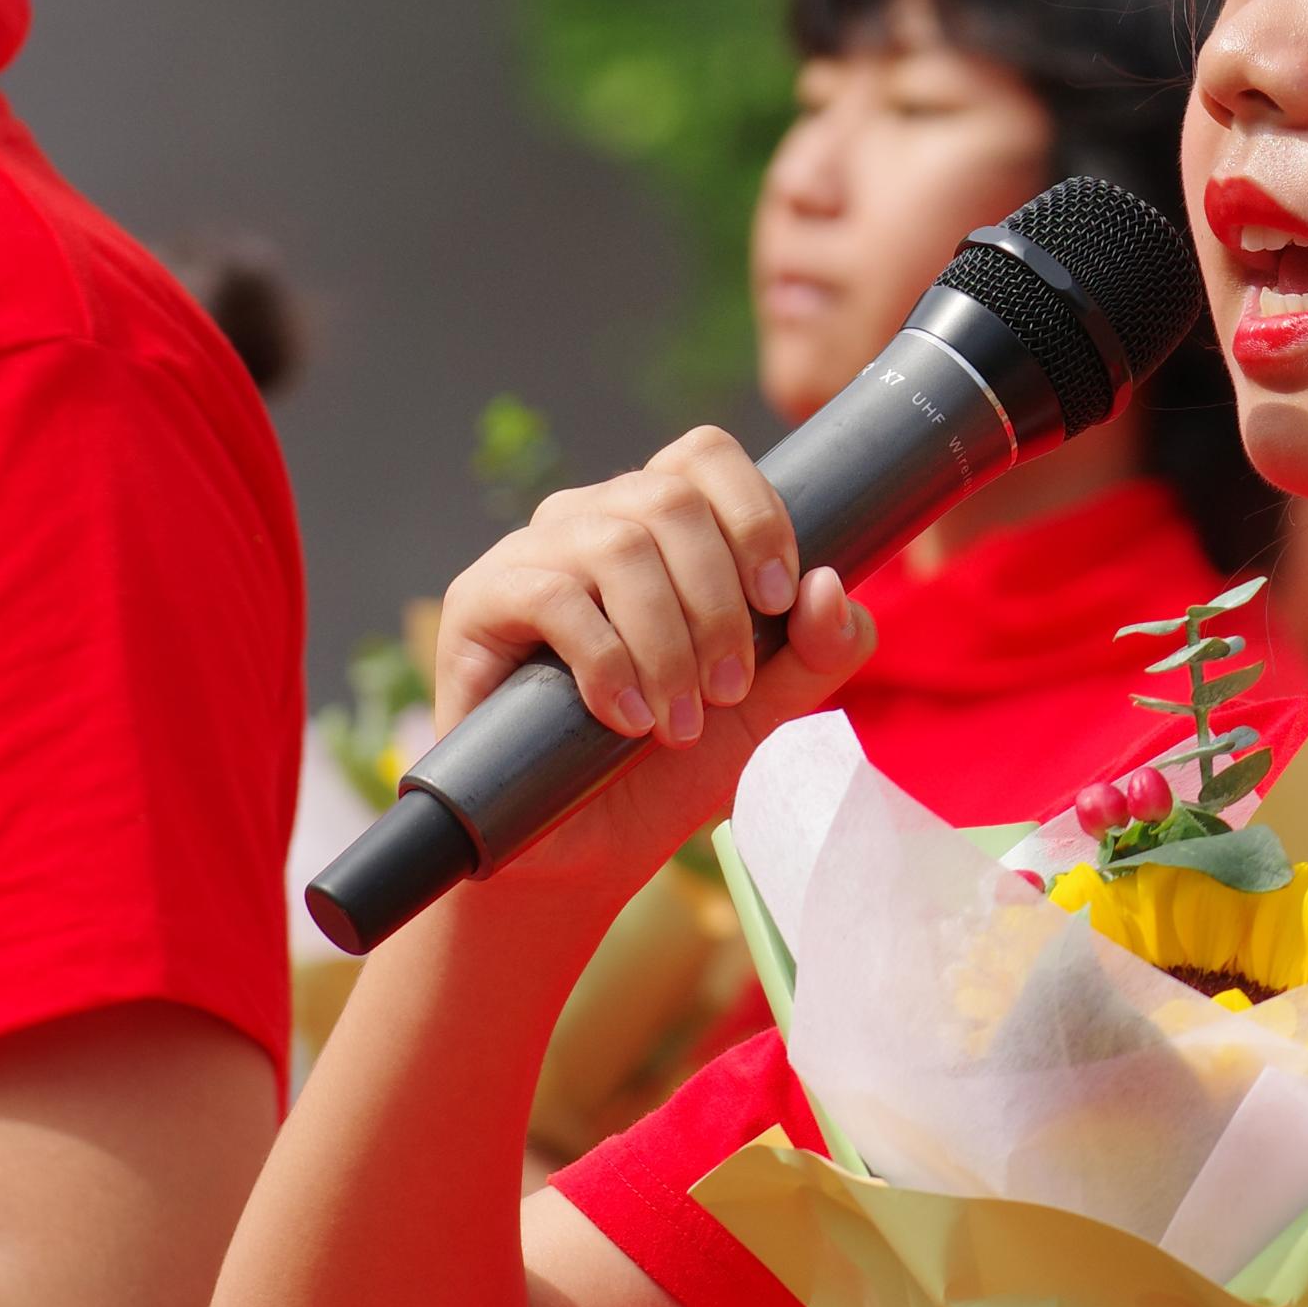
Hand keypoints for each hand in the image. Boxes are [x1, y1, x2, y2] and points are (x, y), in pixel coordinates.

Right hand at [433, 426, 874, 896]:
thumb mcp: (768, 710)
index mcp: (660, 527)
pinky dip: (607, 661)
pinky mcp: (477, 602)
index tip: (778, 600)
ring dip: (666, 640)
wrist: (580, 852)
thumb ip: (819, 650)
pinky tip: (627, 718)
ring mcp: (529, 555)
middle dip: (716, 601)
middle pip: (668, 498)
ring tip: (679, 722)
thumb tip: (831, 585)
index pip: (704, 455)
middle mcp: (591, 521)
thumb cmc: (668, 769)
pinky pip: (551, 595)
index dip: (753, 513)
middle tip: (729, 688)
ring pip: (615, 545)